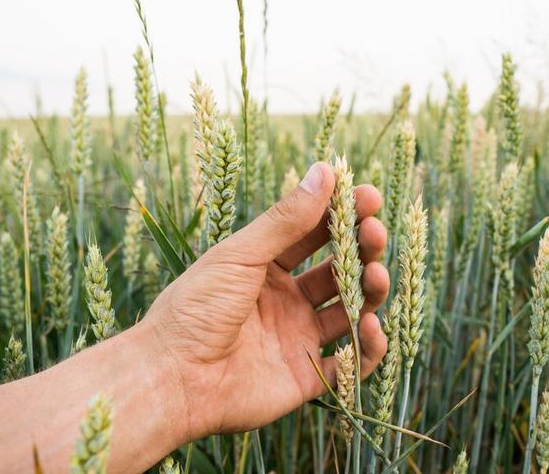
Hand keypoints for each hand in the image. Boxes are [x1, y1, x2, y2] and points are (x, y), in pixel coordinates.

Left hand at [143, 162, 388, 439]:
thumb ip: (285, 219)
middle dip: (361, 249)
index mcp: (266, 268)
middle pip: (338, 271)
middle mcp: (286, 301)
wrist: (172, 377)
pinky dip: (368, 347)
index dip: (342, 215)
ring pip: (350, 312)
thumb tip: (323, 171)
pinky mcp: (304, 376)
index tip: (369, 196)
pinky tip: (371, 325)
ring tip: (376, 275)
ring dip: (371, 291)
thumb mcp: (240, 255)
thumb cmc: (195, 307)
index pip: (314, 235)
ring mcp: (297, 338)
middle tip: (374, 232)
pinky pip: (348, 364)